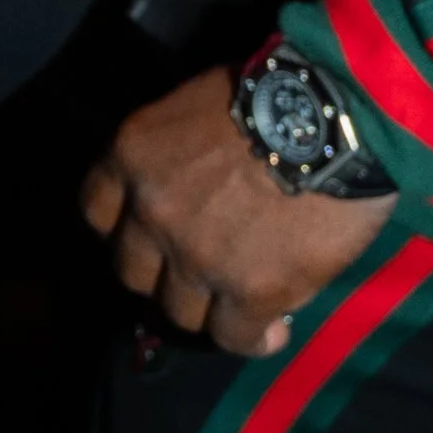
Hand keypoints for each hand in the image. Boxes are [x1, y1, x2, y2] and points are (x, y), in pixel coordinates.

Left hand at [80, 66, 391, 356]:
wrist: (335, 118)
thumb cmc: (273, 92)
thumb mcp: (194, 106)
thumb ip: (176, 157)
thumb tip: (193, 192)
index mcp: (132, 157)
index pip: (97, 211)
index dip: (124, 228)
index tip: (148, 234)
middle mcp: (151, 212)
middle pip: (132, 272)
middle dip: (161, 274)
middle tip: (197, 270)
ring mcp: (196, 257)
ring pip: (179, 312)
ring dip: (206, 308)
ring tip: (237, 303)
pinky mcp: (249, 292)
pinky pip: (234, 337)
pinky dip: (252, 339)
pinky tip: (272, 332)